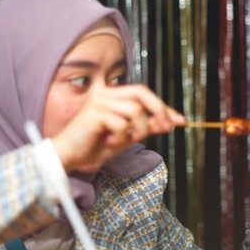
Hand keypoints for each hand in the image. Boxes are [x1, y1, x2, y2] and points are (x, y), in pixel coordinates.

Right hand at [51, 84, 183, 171]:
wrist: (68, 157)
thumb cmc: (95, 146)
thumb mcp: (127, 137)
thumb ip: (146, 127)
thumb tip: (170, 122)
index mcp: (114, 96)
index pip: (145, 95)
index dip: (164, 107)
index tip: (181, 120)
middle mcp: (106, 93)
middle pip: (142, 93)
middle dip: (158, 110)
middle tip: (165, 128)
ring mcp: (99, 101)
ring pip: (135, 110)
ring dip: (137, 129)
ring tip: (123, 140)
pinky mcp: (94, 113)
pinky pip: (121, 124)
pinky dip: (120, 137)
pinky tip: (109, 142)